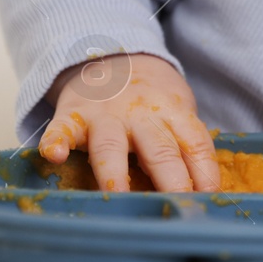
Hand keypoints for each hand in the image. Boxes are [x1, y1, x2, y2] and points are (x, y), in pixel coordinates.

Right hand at [38, 53, 219, 193]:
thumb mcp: (178, 111)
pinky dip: (56, 142)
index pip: (195, 144)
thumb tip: (207, 193)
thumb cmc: (153, 99)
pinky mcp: (73, 116)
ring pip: (111, 146)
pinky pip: (62, 130)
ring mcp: (106, 116)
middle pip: (159, 149)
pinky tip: (54, 156)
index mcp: (174, 114)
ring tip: (117, 195)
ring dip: (114, 172)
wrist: (114, 55)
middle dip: (169, 178)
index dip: (204, 173)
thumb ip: (187, 145)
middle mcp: (142, 116)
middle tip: (176, 206)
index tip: (208, 200)